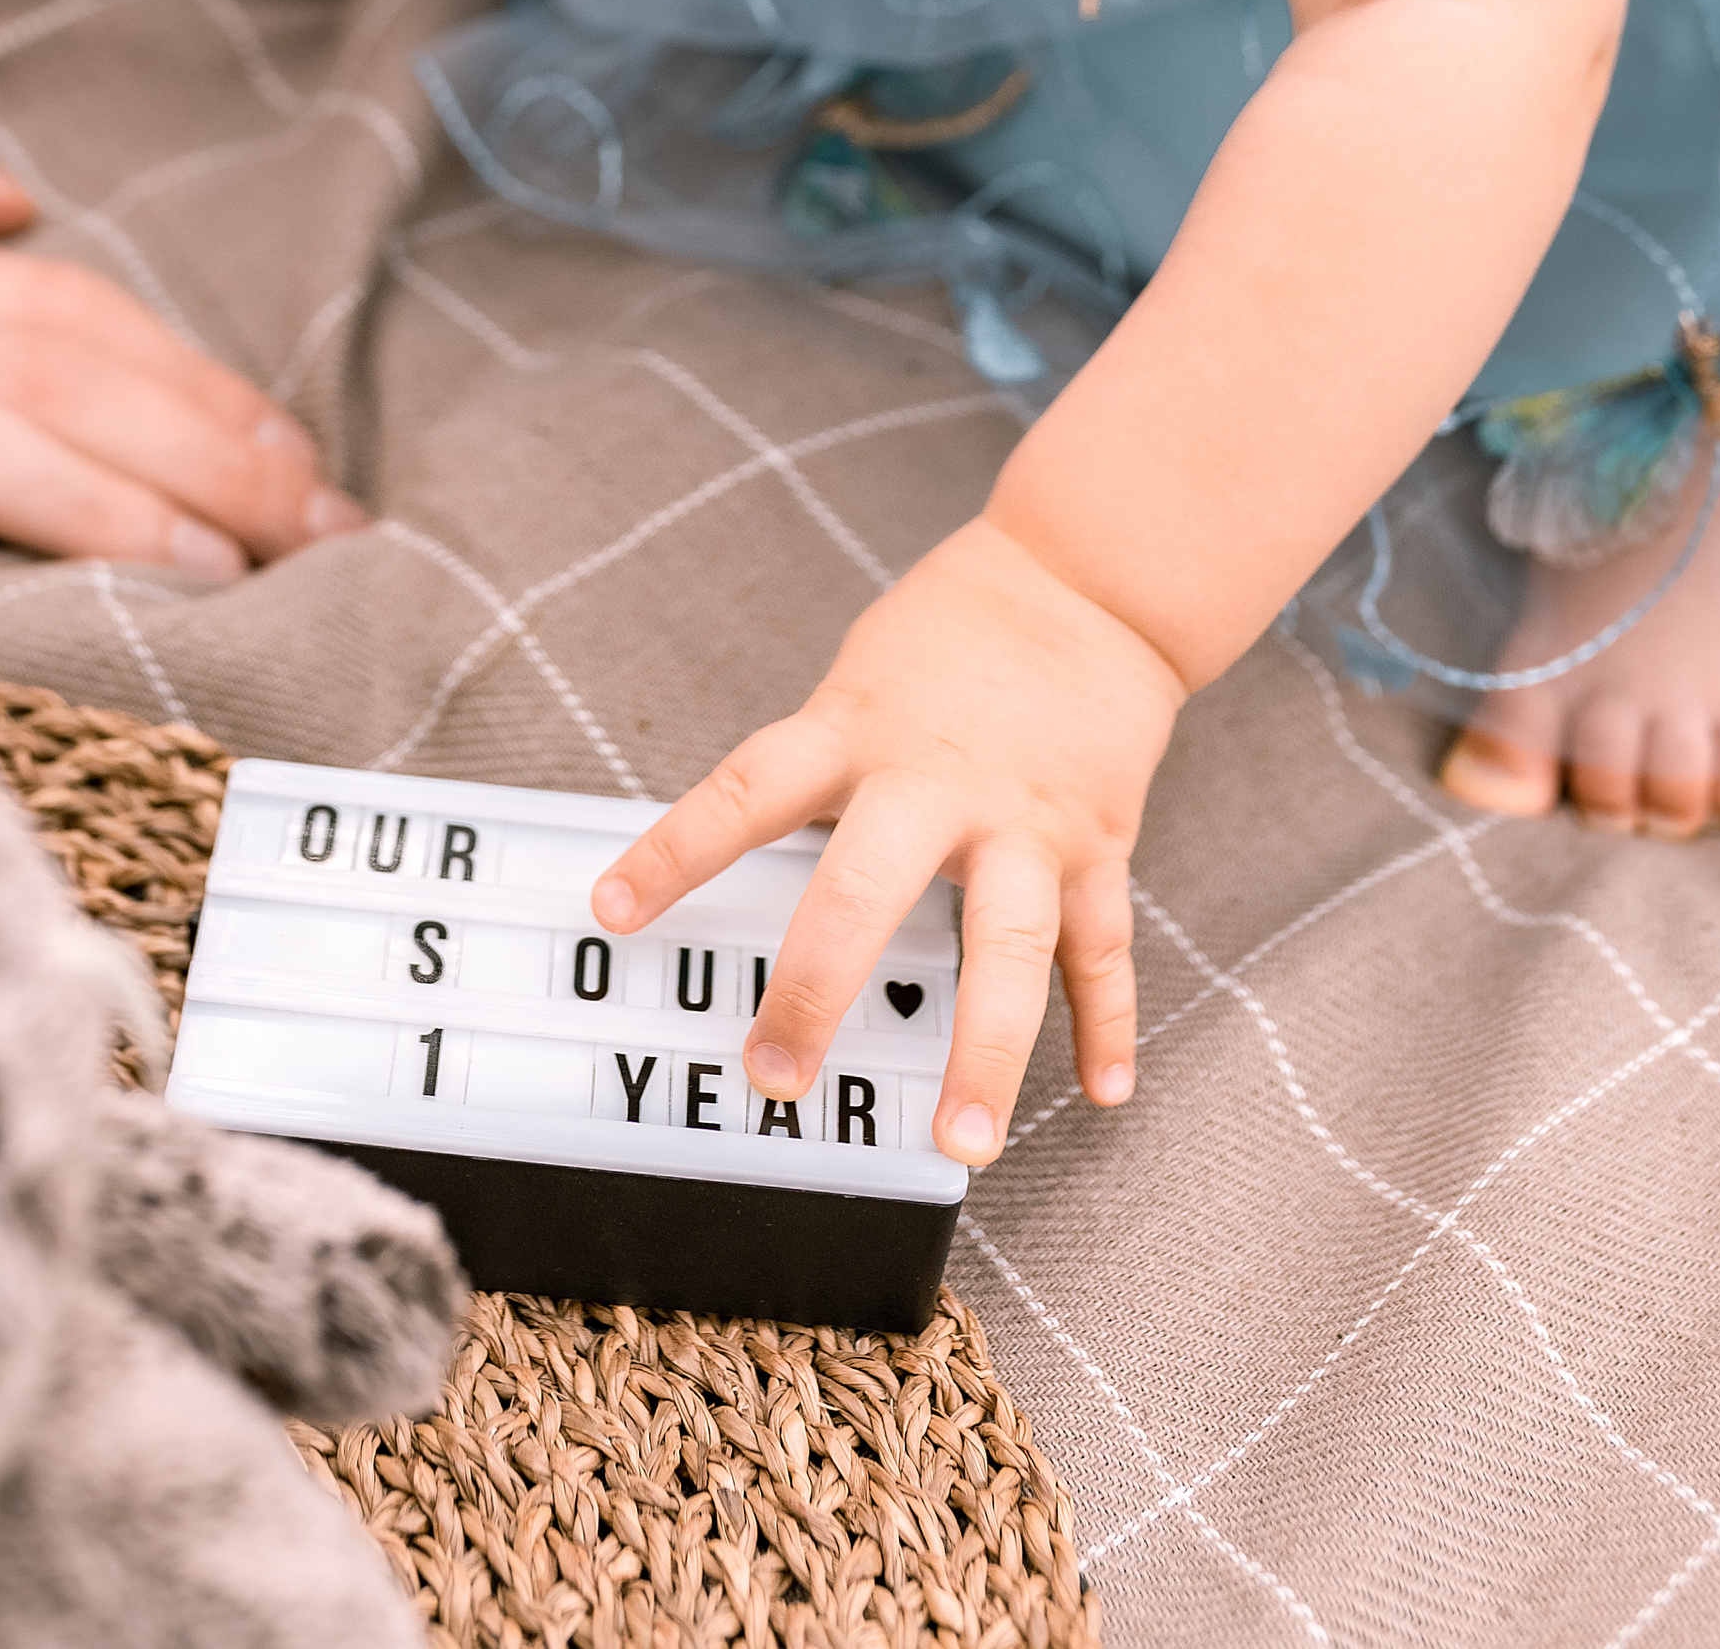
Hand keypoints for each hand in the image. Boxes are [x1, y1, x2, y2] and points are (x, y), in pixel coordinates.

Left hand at [586, 516, 1185, 1164]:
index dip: (673, 850)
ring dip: (986, 1052)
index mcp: (857, 732)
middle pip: (865, 890)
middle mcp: (936, 783)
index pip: (746, 792)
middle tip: (773, 1075)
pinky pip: (1101, 947)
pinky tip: (1102, 1091)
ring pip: (1009, 947)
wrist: (1087, 577)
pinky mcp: (1099, 840)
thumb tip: (753, 855)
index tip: (612, 911)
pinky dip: (1107, 1022)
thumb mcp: (861, 679)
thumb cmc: (951, 632)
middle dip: (818, 989)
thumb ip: (820, 767)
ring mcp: (1026, 819)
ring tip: (963, 1141)